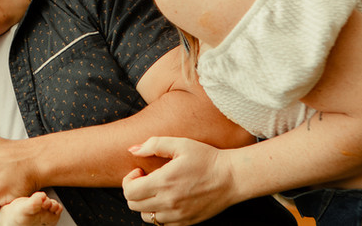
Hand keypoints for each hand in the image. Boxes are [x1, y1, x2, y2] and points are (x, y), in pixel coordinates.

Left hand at [122, 137, 238, 225]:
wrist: (232, 178)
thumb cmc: (207, 159)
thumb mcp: (181, 144)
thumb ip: (154, 145)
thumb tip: (133, 150)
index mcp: (164, 182)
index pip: (130, 191)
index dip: (129, 180)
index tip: (140, 171)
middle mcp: (168, 202)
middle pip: (134, 205)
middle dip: (134, 191)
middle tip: (146, 180)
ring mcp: (177, 215)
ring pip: (146, 216)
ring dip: (145, 203)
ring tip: (157, 190)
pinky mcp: (185, 222)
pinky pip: (162, 224)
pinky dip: (159, 213)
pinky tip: (168, 200)